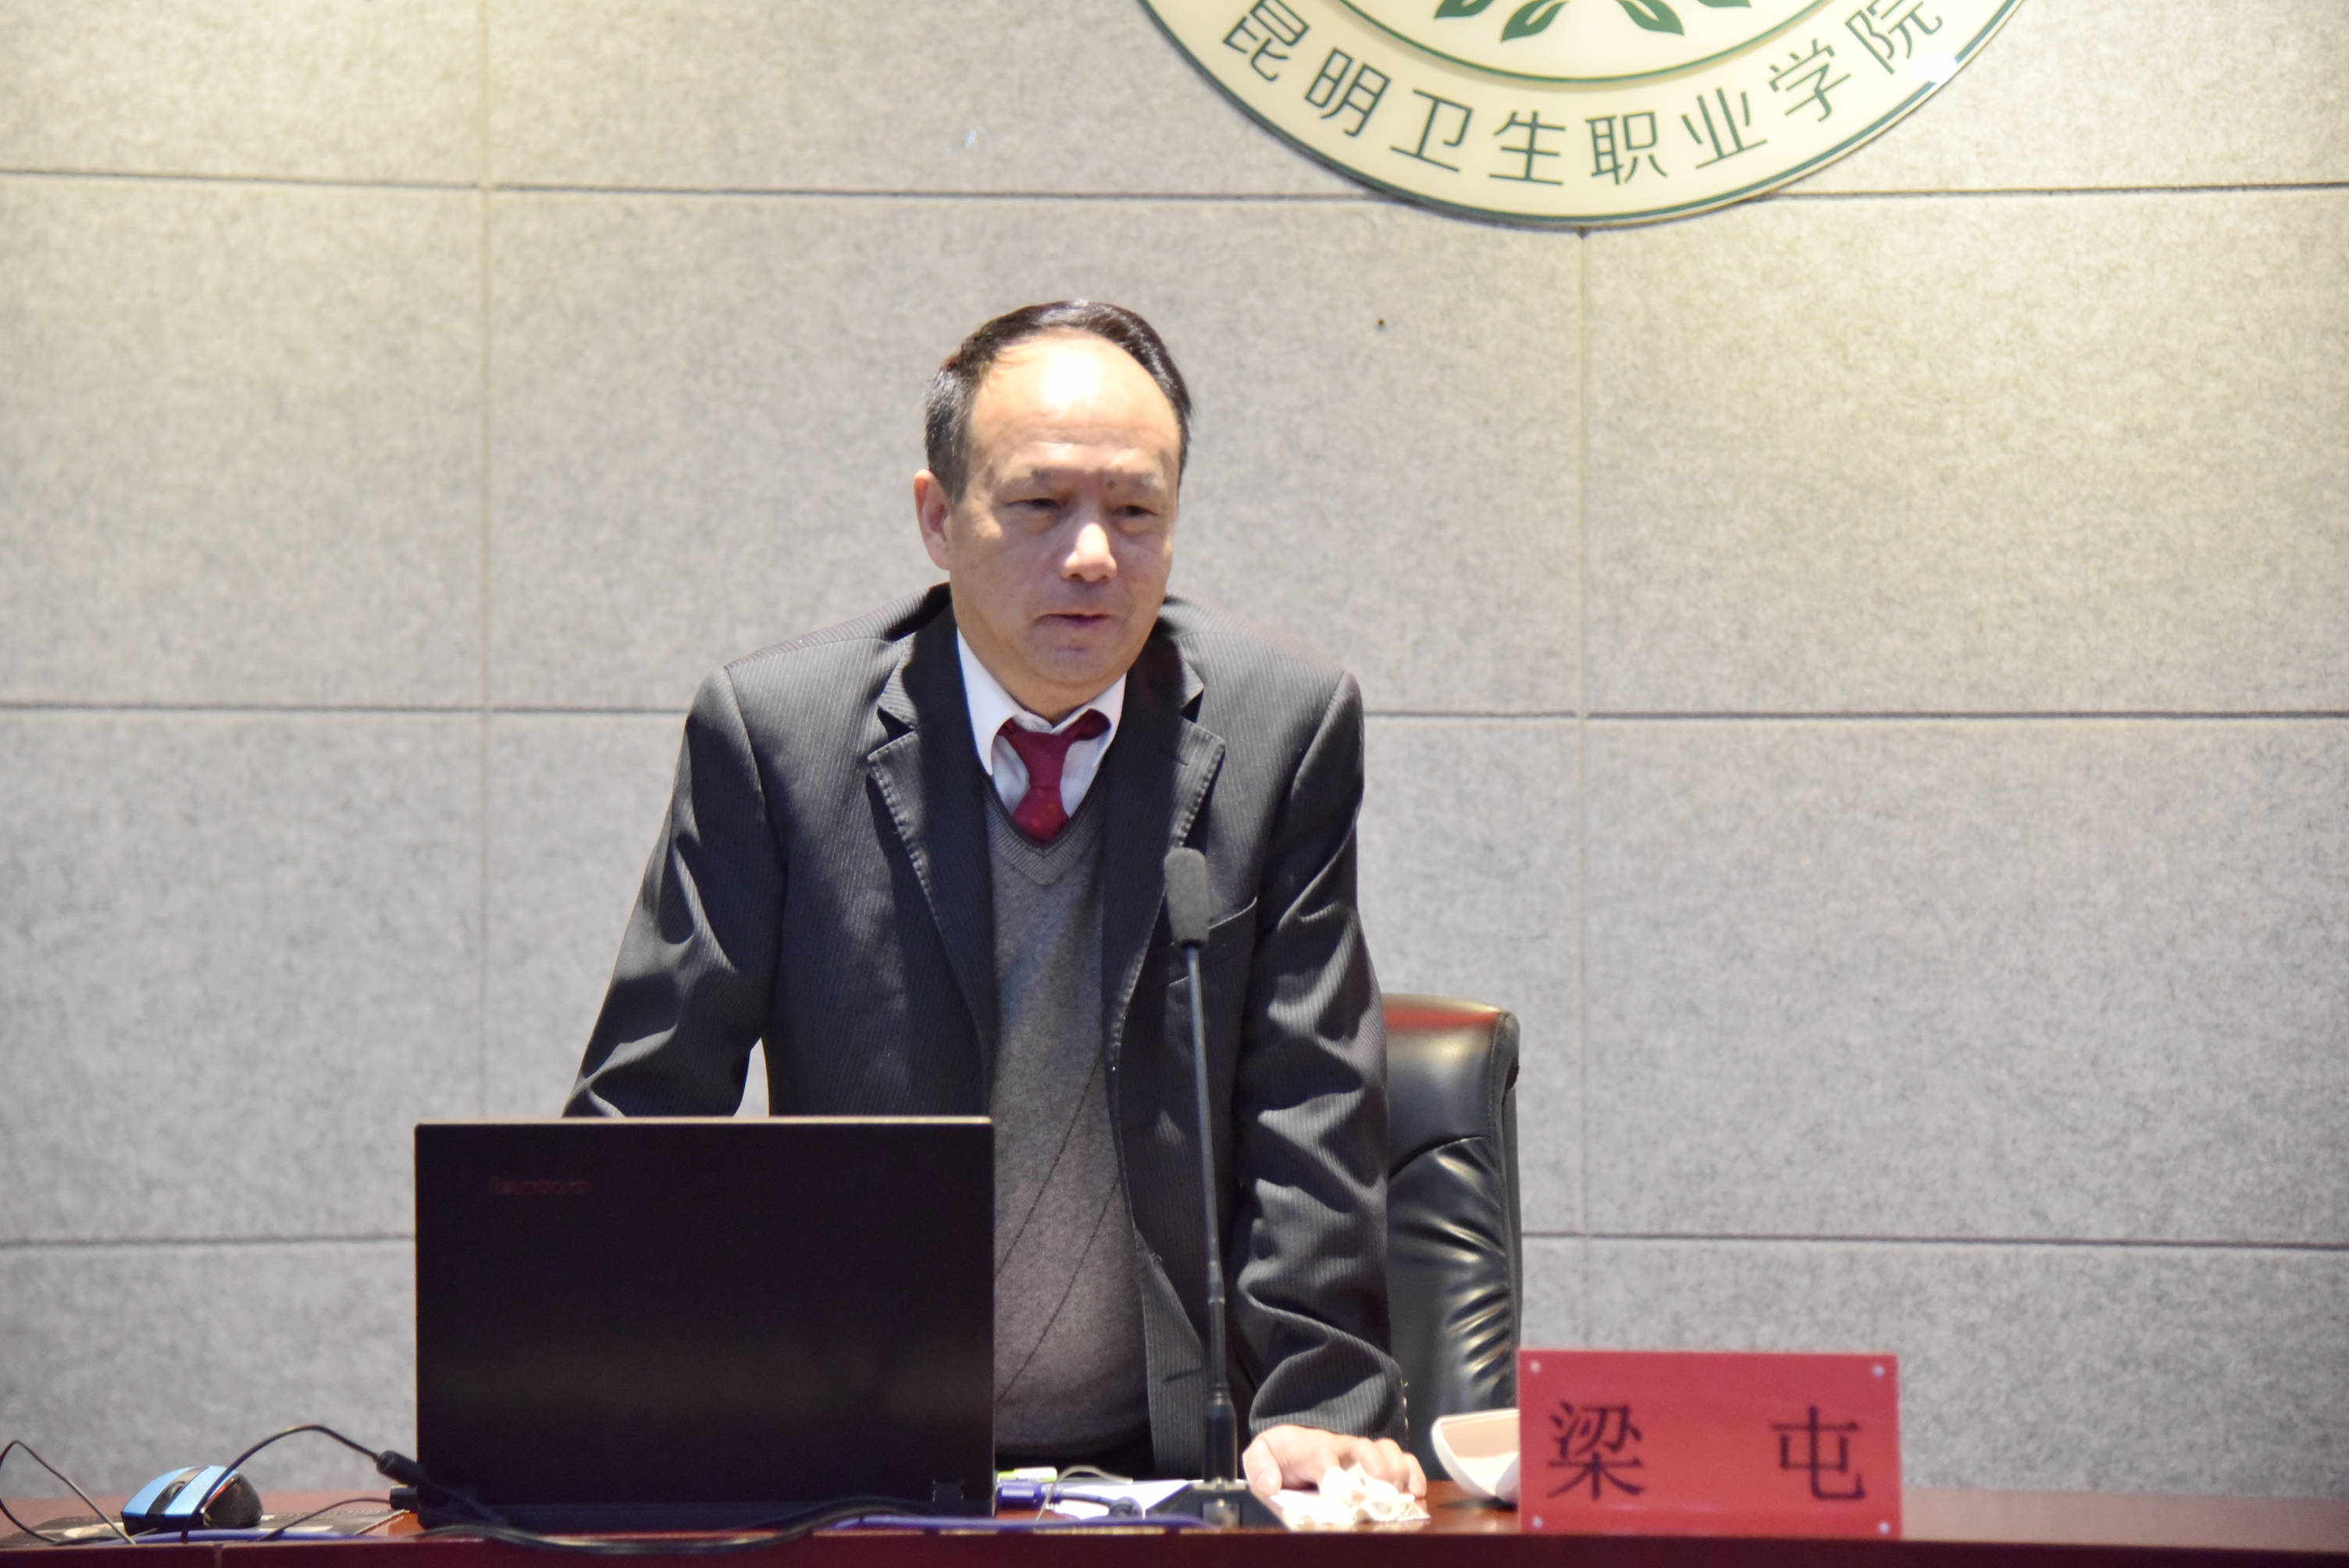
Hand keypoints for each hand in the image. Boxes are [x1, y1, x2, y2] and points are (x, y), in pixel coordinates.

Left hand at [1239, 1424, 1426, 1499]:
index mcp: (1310, 1447)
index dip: (1336, 1476)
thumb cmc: (1281, 1455)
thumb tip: (1270, 1483)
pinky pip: (1401, 1460)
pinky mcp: (1377, 1463)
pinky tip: (1417, 1492)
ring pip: (1386, 1449)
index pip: (1323, 1457)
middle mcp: (1341, 1446)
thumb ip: (1259, 1465)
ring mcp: (1362, 1454)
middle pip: (1362, 1446)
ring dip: (1398, 1468)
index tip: (1345, 1498)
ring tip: (1403, 1490)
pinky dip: (1413, 1473)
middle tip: (1383, 1487)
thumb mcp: (1261, 1455)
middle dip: (1375, 1464)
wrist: (1294, 1445)